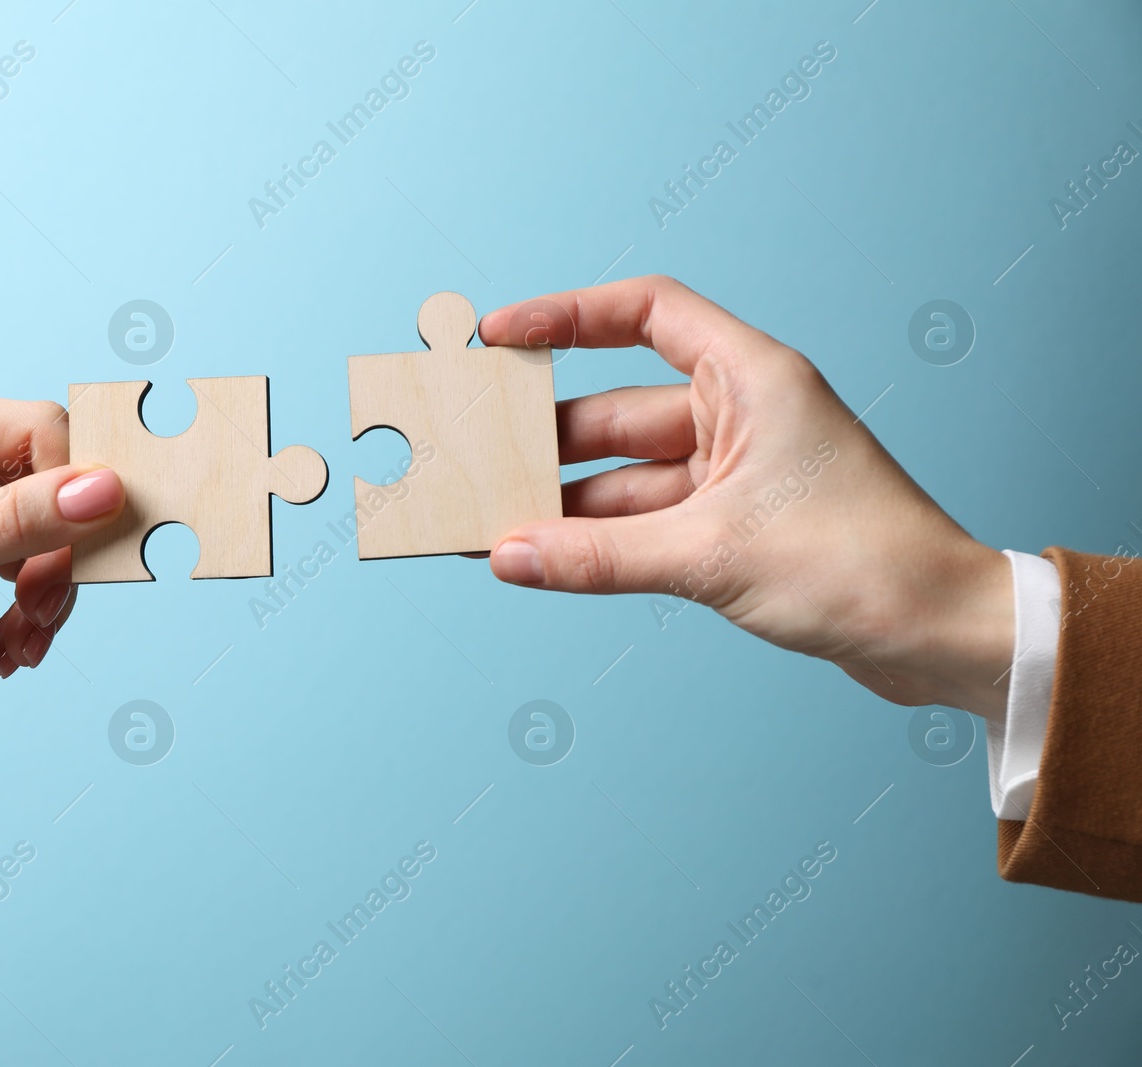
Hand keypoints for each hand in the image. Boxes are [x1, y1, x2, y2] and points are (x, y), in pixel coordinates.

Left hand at [0, 392, 124, 791]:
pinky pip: (35, 555)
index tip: (83, 561)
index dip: (74, 491)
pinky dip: (32, 605)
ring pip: (54, 524)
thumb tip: (106, 488)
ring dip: (48, 591)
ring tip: (21, 641)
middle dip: (59, 555)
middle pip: (54, 478)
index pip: (39, 428)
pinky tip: (6, 645)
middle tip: (40, 614)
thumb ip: (19, 524)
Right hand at [479, 276, 1014, 719]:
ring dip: (566, 500)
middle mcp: (741, 413)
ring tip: (495, 520)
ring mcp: (736, 471)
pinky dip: (599, 537)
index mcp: (751, 378)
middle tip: (478, 453)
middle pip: (619, 406)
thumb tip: (510, 556)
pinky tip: (546, 555)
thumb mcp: (712, 555)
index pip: (645, 313)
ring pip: (627, 472)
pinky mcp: (734, 524)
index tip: (501, 336)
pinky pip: (645, 518)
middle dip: (548, 436)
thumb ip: (600, 556)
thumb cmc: (864, 566)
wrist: (943, 635)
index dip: (566, 315)